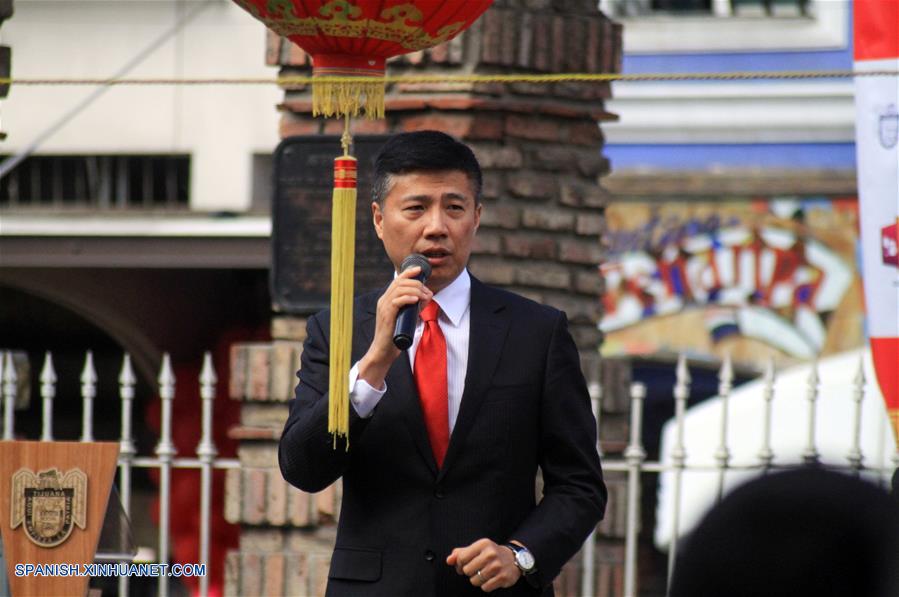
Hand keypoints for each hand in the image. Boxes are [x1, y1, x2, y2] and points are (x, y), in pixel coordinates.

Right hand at [357, 266, 432, 388]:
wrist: (383, 351)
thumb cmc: (395, 336)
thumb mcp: (406, 317)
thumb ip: (414, 307)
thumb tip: (426, 298)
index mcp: (387, 299)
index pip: (397, 280)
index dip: (408, 272)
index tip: (420, 270)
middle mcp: (384, 300)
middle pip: (399, 282)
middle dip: (416, 283)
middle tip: (427, 292)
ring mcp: (384, 307)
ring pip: (399, 289)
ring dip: (415, 290)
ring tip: (424, 297)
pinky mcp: (386, 315)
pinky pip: (396, 301)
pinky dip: (408, 298)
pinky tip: (416, 300)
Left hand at [446, 538, 520, 592]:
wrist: (514, 559)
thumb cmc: (491, 554)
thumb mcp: (477, 548)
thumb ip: (461, 553)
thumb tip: (449, 560)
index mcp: (483, 544)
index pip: (461, 558)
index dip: (460, 564)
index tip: (464, 565)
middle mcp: (491, 554)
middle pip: (467, 571)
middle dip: (470, 572)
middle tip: (477, 569)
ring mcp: (497, 566)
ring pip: (475, 580)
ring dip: (477, 580)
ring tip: (484, 574)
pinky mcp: (502, 577)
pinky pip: (485, 587)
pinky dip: (486, 585)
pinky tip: (491, 578)